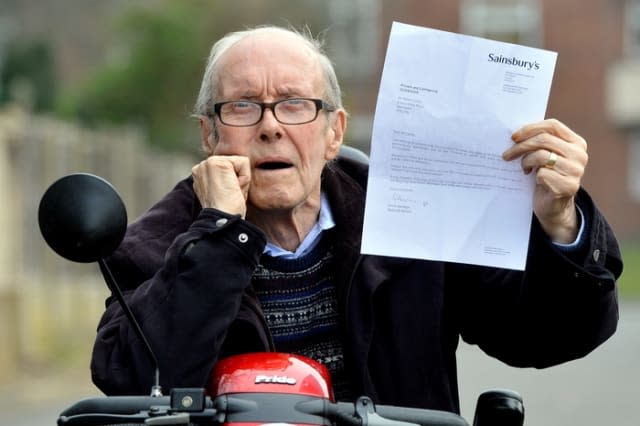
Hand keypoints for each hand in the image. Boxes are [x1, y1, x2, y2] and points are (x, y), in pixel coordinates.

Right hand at [191, 155, 250, 217]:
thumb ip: (225, 180)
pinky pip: (244, 162)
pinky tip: (234, 189)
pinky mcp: (217, 163)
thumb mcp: (223, 193)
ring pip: (239, 163)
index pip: (229, 169)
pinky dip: (244, 178)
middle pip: (235, 164)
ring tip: (231, 193)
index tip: (226, 197)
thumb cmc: (227, 213)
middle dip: (237, 180)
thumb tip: (235, 177)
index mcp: (200, 175)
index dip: (233, 183)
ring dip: (241, 180)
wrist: (222, 222)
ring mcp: (207, 163)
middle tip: (229, 196)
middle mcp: (200, 167)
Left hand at [503, 119, 587, 243]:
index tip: (513, 137)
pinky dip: (534, 176)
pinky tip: (535, 180)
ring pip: (542, 155)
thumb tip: (516, 134)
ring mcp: (576, 171)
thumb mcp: (545, 155)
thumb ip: (539, 142)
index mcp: (576, 143)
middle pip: (544, 140)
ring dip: (526, 162)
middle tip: (507, 155)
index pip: (553, 126)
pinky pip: (542, 174)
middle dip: (521, 146)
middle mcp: (580, 155)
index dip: (530, 128)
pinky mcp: (569, 186)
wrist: (553, 206)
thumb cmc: (546, 176)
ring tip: (524, 168)